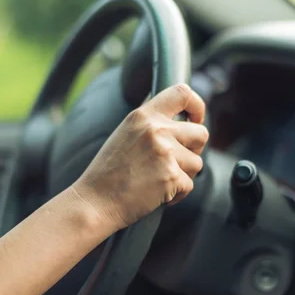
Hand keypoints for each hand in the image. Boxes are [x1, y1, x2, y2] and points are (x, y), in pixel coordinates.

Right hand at [74, 83, 207, 229]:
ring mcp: (165, 153)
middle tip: (175, 161)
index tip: (195, 119)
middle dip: (194, 150)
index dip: (197, 105)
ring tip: (157, 180)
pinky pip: (189, 185)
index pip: (182, 93)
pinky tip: (155, 194)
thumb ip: (151, 124)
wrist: (94, 201)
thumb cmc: (108, 173)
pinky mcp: (171, 177)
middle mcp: (156, 130)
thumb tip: (181, 123)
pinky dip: (176, 193)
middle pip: (201, 133)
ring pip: (197, 162)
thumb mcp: (125, 134)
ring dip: (183, 174)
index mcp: (143, 115)